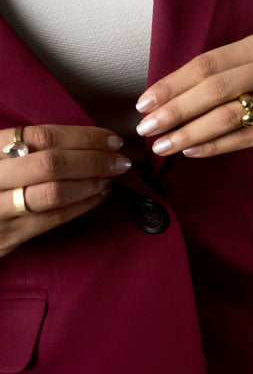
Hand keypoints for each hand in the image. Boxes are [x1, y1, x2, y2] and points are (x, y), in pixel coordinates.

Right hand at [0, 125, 131, 258]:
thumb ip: (22, 147)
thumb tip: (79, 140)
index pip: (42, 136)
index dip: (83, 136)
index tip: (110, 139)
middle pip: (52, 163)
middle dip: (94, 160)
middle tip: (120, 160)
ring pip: (55, 192)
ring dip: (91, 183)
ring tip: (111, 177)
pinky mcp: (7, 237)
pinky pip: (53, 219)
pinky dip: (82, 205)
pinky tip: (99, 195)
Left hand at [135, 32, 252, 157]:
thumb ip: (218, 76)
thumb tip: (160, 100)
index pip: (206, 63)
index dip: (172, 84)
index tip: (144, 103)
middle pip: (215, 88)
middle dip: (175, 110)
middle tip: (147, 127)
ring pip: (229, 115)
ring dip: (189, 133)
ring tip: (163, 145)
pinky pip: (245, 138)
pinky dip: (214, 146)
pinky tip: (192, 151)